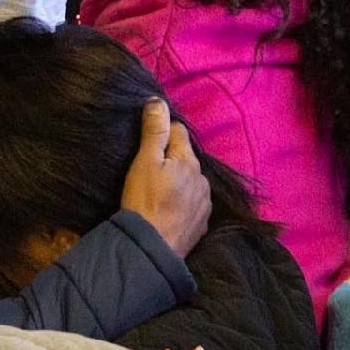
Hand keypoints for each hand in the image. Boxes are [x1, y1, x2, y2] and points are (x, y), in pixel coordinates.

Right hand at [121, 98, 210, 257]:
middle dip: (172, 159)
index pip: (179, 132)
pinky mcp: (201, 224)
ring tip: (160, 193)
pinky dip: (183, 204)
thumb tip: (158, 101)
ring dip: (179, 182)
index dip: (162, 133)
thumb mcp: (144, 161)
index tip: (148, 141)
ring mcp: (204, 204)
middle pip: (186, 158)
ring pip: (191, 182)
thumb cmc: (144, 201)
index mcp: (188, 161)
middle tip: (150, 169)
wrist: (151, 248)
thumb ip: (154, 131)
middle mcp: (202, 179)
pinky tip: (169, 210)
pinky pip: (192, 205)